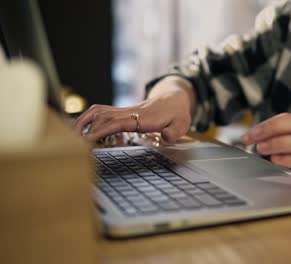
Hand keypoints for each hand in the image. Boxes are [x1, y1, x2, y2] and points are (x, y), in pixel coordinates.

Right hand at [73, 77, 194, 142]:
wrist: (174, 98)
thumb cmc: (177, 113)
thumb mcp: (181, 124)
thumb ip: (174, 132)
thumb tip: (166, 137)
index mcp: (143, 118)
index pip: (118, 123)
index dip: (102, 130)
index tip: (88, 139)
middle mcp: (130, 112)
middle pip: (103, 116)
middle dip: (86, 127)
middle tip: (72, 141)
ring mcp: (125, 111)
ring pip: (99, 111)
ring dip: (84, 120)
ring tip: (71, 133)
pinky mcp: (122, 112)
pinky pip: (102, 111)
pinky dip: (89, 117)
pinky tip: (80, 126)